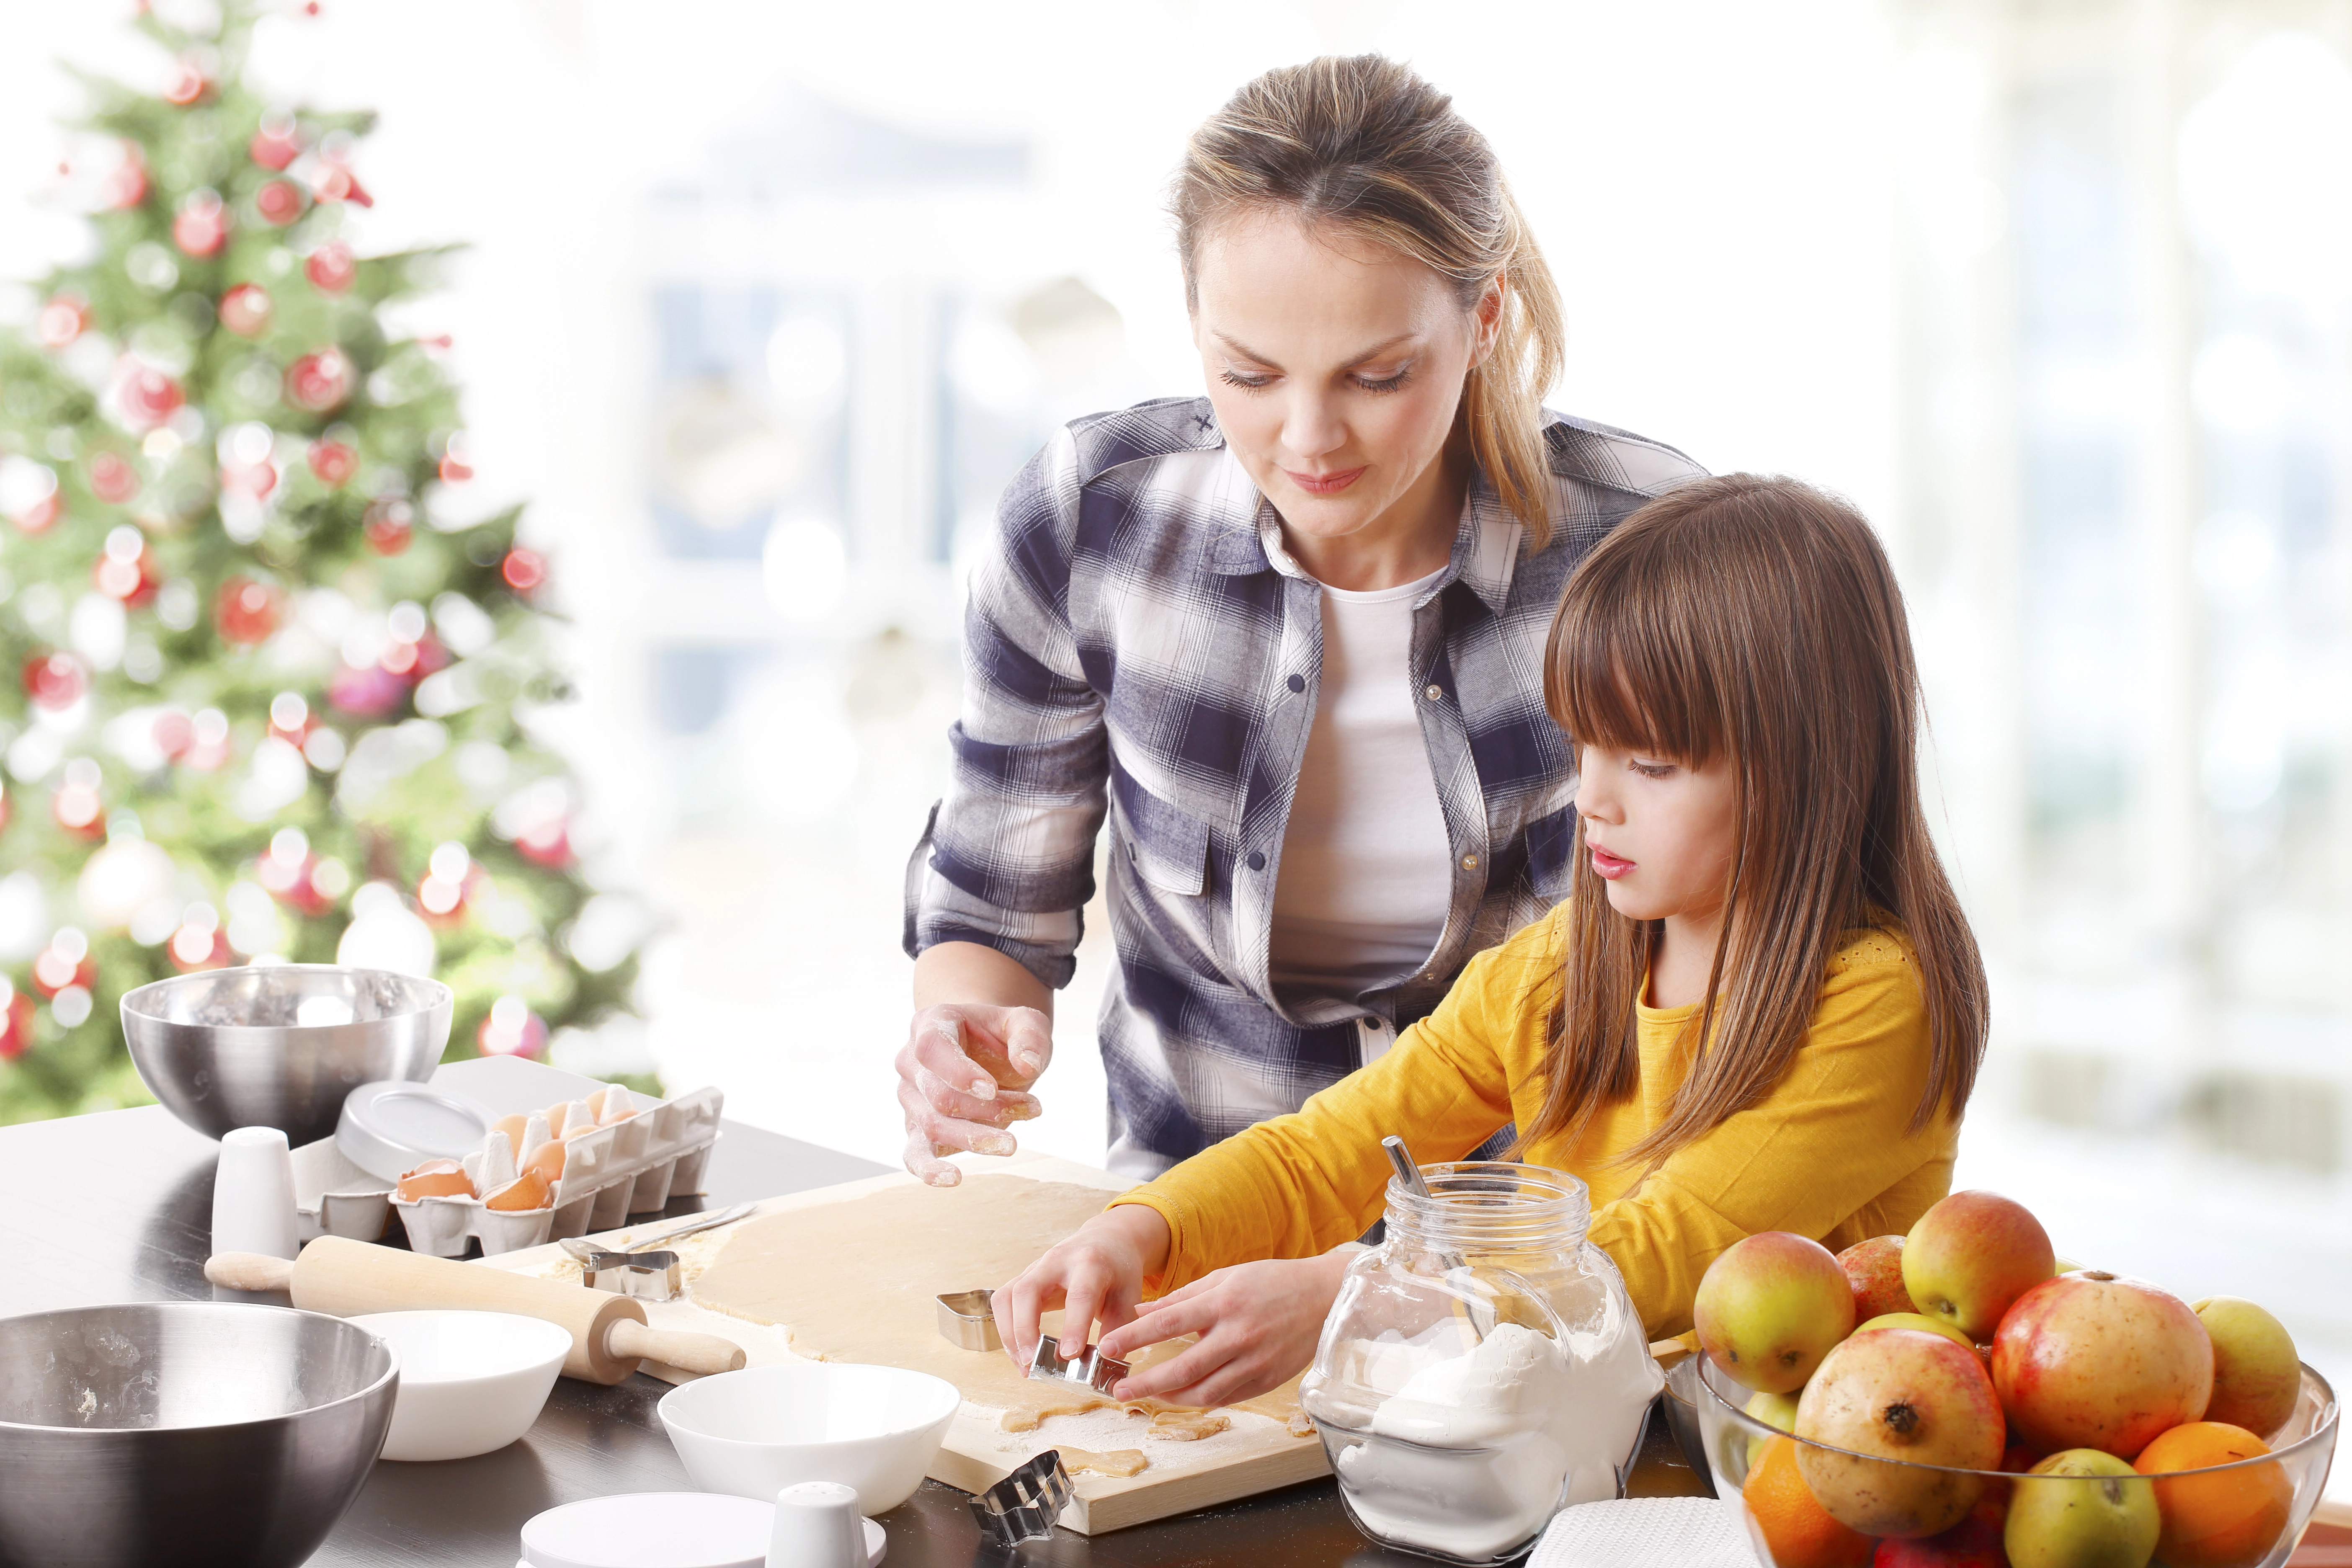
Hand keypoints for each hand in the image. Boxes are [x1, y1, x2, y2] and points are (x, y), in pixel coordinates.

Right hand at [896, 1002, 1051, 1186]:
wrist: (987, 1053)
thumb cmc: (1002, 1036)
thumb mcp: (1024, 1022)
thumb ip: (1029, 1035)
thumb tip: (1028, 1065)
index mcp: (930, 1024)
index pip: (932, 1048)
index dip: (958, 1071)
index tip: (992, 1089)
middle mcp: (910, 1060)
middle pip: (939, 1095)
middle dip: (987, 1109)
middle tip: (1033, 1109)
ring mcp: (910, 1097)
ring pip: (933, 1125)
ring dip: (975, 1137)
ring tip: (1012, 1144)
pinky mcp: (916, 1128)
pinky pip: (914, 1153)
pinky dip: (929, 1169)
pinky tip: (953, 1178)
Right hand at [992, 1206, 1171, 1371]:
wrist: (1106, 1240)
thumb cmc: (1118, 1273)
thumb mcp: (1129, 1298)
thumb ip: (1118, 1331)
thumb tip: (1103, 1366)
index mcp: (1092, 1264)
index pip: (1079, 1295)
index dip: (1073, 1326)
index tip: (1068, 1355)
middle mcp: (1058, 1261)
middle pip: (1028, 1290)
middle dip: (1025, 1329)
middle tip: (1031, 1363)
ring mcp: (1036, 1267)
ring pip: (1009, 1295)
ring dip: (1010, 1333)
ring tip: (1024, 1365)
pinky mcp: (1024, 1277)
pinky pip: (1004, 1300)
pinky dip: (1006, 1329)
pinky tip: (1019, 1353)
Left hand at [1094, 1252, 1351, 1407]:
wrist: (1325, 1298)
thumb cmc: (1271, 1282)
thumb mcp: (1225, 1277)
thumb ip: (1182, 1297)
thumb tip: (1140, 1310)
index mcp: (1224, 1302)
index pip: (1168, 1323)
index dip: (1134, 1337)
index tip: (1107, 1348)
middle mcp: (1239, 1334)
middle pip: (1183, 1368)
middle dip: (1145, 1382)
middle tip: (1118, 1389)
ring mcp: (1255, 1361)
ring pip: (1204, 1391)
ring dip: (1169, 1398)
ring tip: (1146, 1394)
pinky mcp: (1266, 1380)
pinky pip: (1226, 1397)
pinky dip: (1199, 1399)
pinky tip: (1181, 1395)